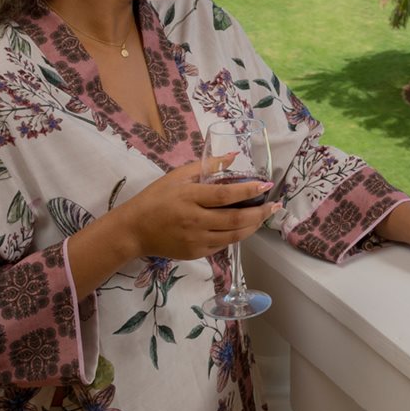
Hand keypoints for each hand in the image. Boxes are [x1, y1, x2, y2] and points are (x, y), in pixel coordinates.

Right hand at [114, 157, 274, 261]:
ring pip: (233, 236)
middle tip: (275, 206)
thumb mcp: (177, 176)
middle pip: (235, 220)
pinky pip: (223, 245)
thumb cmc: (155, 198)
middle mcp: (195, 221)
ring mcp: (196, 240)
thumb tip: (233, 157)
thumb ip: (206, 166)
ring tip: (265, 216)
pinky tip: (245, 227)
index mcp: (190, 198)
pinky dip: (237, 236)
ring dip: (253, 226)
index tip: (266, 185)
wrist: (134, 230)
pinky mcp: (195, 253)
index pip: (225, 196)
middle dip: (260, 213)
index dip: (248, 191)